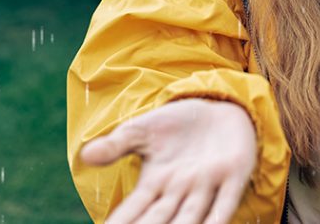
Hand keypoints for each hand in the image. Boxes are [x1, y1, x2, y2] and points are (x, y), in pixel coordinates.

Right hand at [80, 98, 257, 223]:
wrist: (219, 107)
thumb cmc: (177, 124)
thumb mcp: (142, 130)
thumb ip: (116, 145)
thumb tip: (85, 155)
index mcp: (155, 183)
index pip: (134, 209)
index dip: (121, 222)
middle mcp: (179, 190)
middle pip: (160, 220)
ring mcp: (207, 184)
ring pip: (190, 218)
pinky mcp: (234, 175)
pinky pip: (226, 203)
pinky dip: (218, 218)